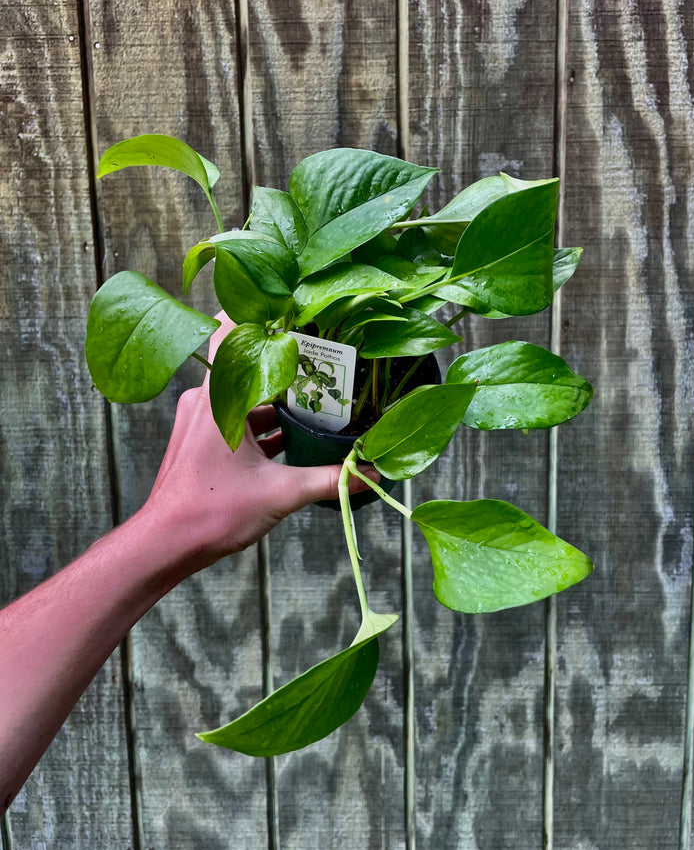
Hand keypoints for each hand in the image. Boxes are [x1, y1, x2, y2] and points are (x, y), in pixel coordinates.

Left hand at [144, 313, 377, 568]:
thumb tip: (372, 474)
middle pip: (247, 365)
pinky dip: (264, 424)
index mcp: (219, 399)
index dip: (257, 311)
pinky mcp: (202, 441)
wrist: (166, 544)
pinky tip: (294, 439)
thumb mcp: (280, 494)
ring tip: (318, 402)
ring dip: (277, 400)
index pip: (228, 332)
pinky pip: (238, 420)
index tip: (289, 305)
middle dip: (285, 364)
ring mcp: (201, 421)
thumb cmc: (210, 512)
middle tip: (323, 358)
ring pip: (244, 396)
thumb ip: (330, 480)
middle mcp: (206, 401)